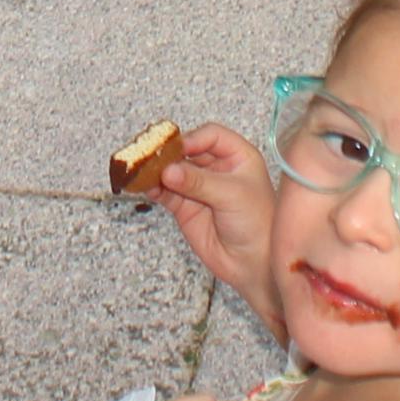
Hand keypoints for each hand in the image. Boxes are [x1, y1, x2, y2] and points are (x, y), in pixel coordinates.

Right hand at [149, 122, 276, 317]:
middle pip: (187, 150)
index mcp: (238, 157)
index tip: (177, 149)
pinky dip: (153, 188)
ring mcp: (198, 187)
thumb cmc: (257, 224)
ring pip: (172, 171)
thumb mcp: (231, 195)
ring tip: (141, 171)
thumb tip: (168, 170)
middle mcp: (217, 168)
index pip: (211, 135)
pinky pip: (164, 192)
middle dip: (169, 153)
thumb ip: (198, 182)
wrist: (253, 264)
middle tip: (151, 156)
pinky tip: (145, 187)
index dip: (193, 138)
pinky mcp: (184, 206)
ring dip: (157, 170)